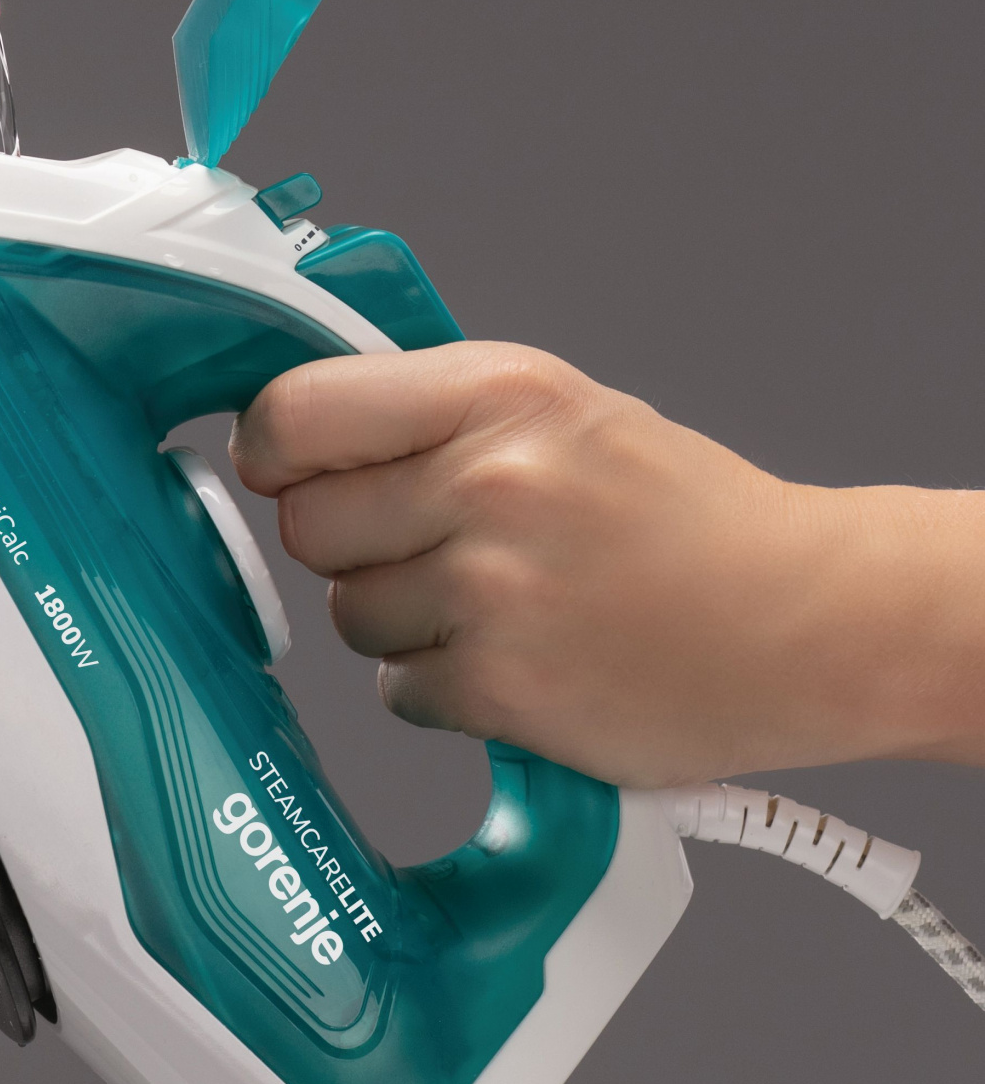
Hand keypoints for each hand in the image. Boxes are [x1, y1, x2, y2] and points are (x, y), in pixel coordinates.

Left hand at [231, 343, 984, 785]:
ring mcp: (490, 592)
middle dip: (349, 541)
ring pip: (350, 615)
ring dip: (400, 621)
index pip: (298, 412)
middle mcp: (486, 482)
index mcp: (498, 392)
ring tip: (499, 606)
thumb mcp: (565, 409)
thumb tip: (297, 430)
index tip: (282, 465)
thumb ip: (436, 411)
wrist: (809, 622)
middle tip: (425, 545)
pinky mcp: (502, 690)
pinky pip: (399, 691)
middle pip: (309, 524)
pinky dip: (443, 689)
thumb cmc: (688, 516)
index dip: (274, 447)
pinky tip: (518, 663)